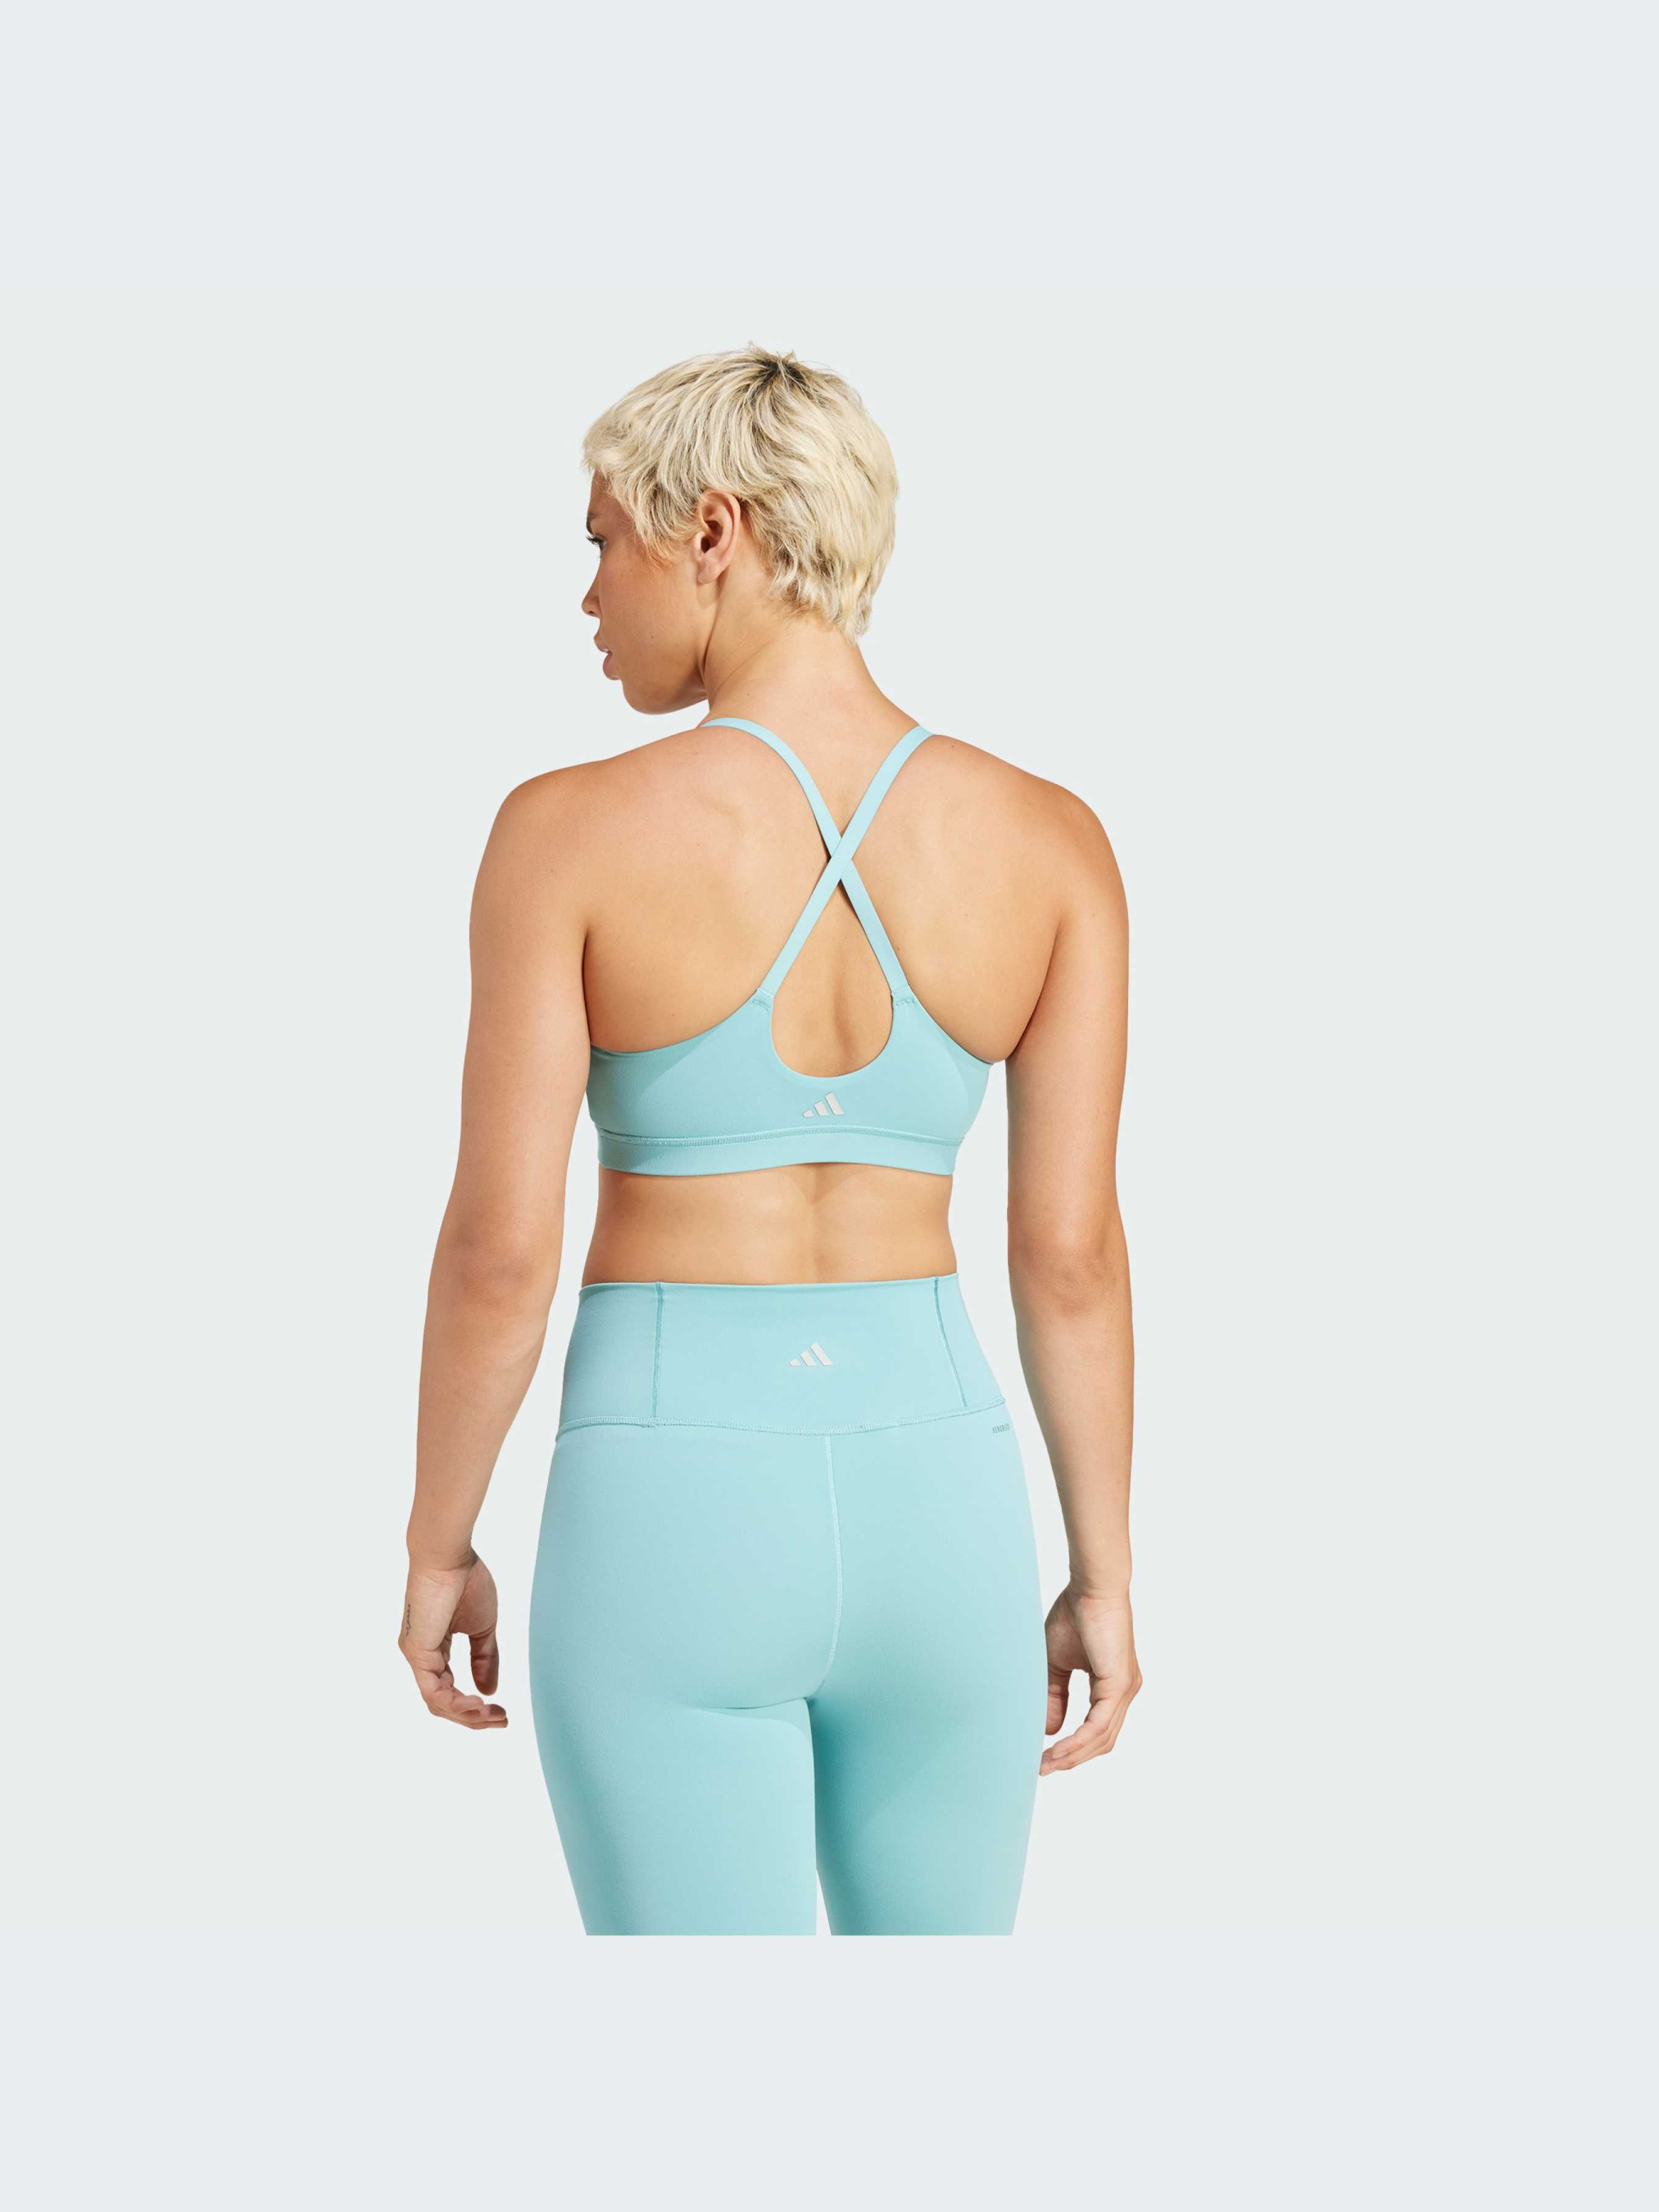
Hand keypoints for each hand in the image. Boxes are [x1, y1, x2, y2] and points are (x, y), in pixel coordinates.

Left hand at [399, 1553, 507, 1729]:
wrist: (450, 1556)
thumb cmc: (465, 1580)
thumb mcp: (483, 1626)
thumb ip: (484, 1658)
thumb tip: (489, 1691)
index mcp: (434, 1648)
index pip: (450, 1689)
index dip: (475, 1706)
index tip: (502, 1710)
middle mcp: (421, 1656)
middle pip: (444, 1703)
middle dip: (474, 1718)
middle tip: (502, 1720)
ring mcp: (417, 1656)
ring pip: (439, 1702)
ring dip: (468, 1715)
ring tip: (493, 1715)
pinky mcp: (417, 1653)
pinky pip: (434, 1692)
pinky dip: (457, 1704)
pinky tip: (478, 1704)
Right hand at [1040, 1585, 1139, 1773]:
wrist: (1091, 1587)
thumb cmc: (1076, 1614)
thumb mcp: (1057, 1662)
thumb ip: (1054, 1695)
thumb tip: (1050, 1730)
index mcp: (1112, 1685)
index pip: (1095, 1729)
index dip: (1072, 1747)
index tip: (1045, 1757)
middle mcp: (1123, 1691)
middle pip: (1101, 1741)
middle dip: (1071, 1758)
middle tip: (1043, 1768)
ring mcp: (1125, 1690)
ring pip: (1101, 1739)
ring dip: (1072, 1755)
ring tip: (1046, 1763)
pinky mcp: (1120, 1685)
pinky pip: (1099, 1725)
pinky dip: (1079, 1741)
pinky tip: (1059, 1749)